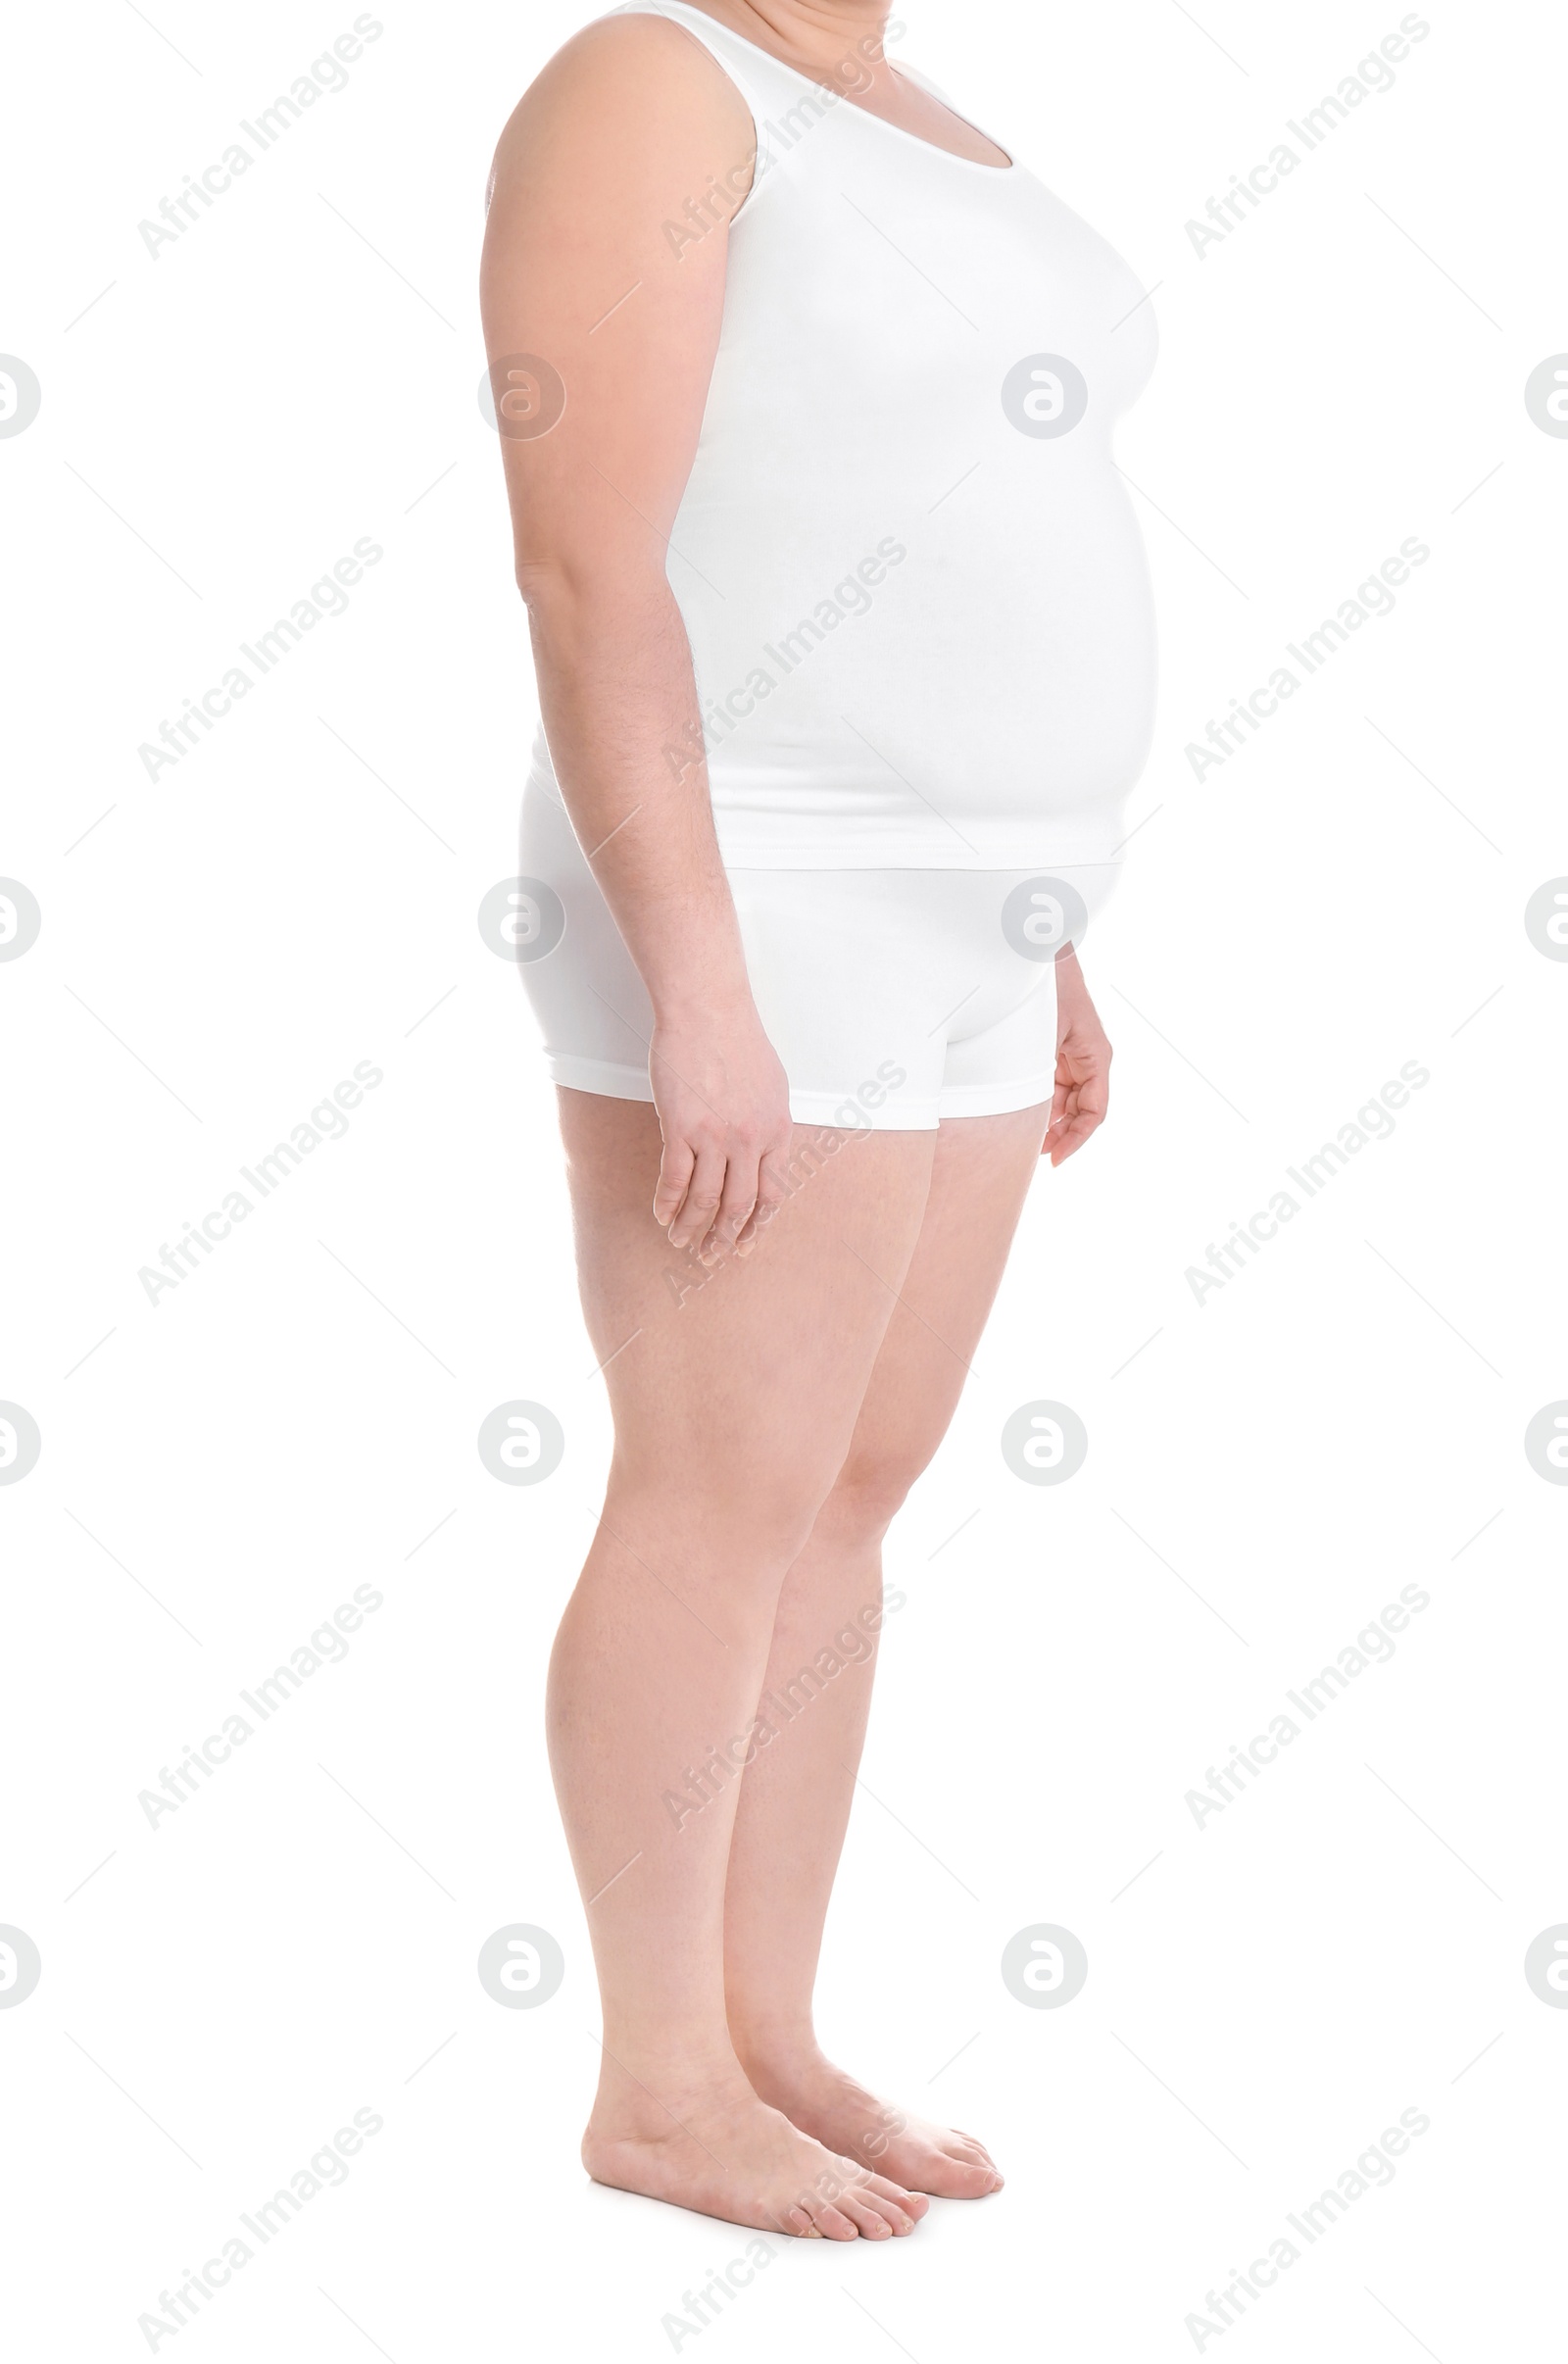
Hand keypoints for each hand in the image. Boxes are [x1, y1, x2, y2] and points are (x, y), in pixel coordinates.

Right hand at [649, 998, 792, 1258]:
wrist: (708, 1012)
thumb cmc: (737, 1041)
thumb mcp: (773, 1086)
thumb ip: (769, 1123)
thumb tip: (764, 1151)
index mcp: (777, 1132)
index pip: (771, 1194)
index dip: (757, 1225)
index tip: (746, 1244)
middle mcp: (750, 1141)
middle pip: (739, 1205)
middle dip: (724, 1238)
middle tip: (711, 1256)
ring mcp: (716, 1137)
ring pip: (705, 1199)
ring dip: (691, 1227)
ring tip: (681, 1242)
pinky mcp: (681, 1128)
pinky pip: (674, 1179)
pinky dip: (667, 1202)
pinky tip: (661, 1215)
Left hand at [1045, 950, 1110, 1164]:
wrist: (1039, 955)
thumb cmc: (1047, 991)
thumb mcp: (1044, 1037)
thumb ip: (1043, 1074)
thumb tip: (1036, 1114)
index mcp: (1096, 1056)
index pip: (1095, 1111)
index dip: (1077, 1139)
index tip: (1055, 1159)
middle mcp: (1090, 1059)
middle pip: (1081, 1110)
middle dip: (1062, 1134)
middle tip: (1037, 1155)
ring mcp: (1075, 1055)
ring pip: (1067, 1100)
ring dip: (1051, 1120)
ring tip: (1027, 1140)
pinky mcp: (1059, 1050)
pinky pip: (1055, 1085)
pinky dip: (1042, 1102)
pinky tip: (1024, 1115)